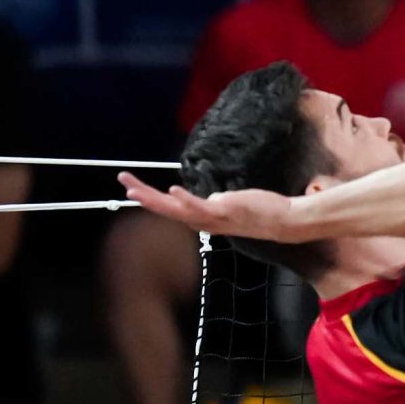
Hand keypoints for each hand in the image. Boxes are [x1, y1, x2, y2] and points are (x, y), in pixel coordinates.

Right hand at [117, 171, 308, 246]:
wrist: (281, 222)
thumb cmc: (256, 212)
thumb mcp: (229, 206)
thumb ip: (216, 204)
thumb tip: (211, 199)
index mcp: (201, 218)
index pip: (169, 207)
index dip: (150, 198)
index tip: (131, 187)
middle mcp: (202, 221)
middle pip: (165, 208)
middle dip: (143, 195)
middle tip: (123, 181)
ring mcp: (212, 218)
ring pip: (177, 209)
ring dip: (154, 200)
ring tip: (135, 191)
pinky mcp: (224, 211)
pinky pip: (201, 207)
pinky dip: (186, 199)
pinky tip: (173, 189)